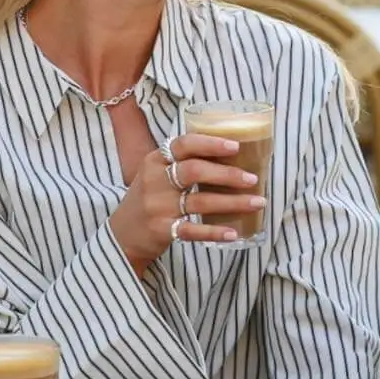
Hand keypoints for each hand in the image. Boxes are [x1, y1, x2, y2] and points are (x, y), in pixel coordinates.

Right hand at [108, 133, 265, 274]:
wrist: (122, 234)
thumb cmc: (149, 197)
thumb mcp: (156, 172)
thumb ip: (183, 161)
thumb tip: (231, 151)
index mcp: (155, 160)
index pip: (183, 144)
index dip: (211, 143)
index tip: (236, 146)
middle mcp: (155, 181)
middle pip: (195, 171)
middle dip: (228, 174)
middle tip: (253, 178)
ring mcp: (158, 207)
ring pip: (200, 202)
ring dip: (232, 202)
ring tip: (257, 202)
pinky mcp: (162, 230)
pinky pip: (193, 231)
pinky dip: (215, 232)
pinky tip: (234, 232)